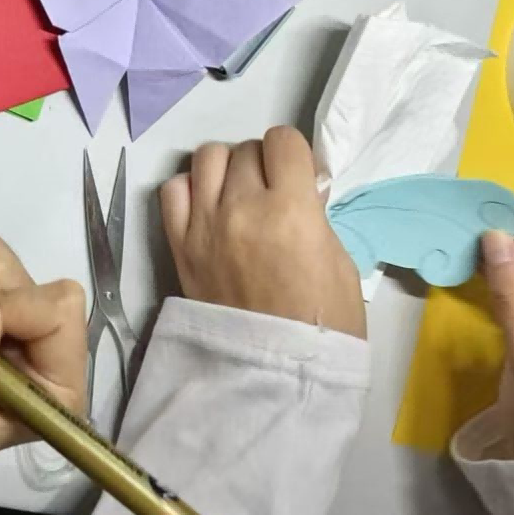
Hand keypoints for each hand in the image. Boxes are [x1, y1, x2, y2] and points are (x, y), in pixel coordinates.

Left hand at [159, 126, 365, 337]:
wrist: (274, 373)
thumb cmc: (322, 324)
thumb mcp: (340, 263)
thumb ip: (317, 216)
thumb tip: (302, 188)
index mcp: (291, 210)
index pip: (283, 141)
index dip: (293, 155)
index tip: (296, 175)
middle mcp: (242, 207)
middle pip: (246, 149)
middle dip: (262, 163)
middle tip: (270, 192)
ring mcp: (204, 224)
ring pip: (207, 157)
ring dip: (226, 168)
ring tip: (237, 194)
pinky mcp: (179, 244)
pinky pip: (172, 189)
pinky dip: (190, 188)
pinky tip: (207, 208)